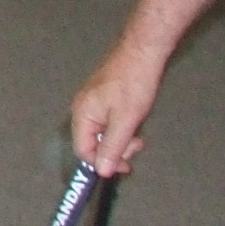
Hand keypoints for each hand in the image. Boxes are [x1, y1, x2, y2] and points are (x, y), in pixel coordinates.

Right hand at [69, 44, 163, 174]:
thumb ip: (112, 147)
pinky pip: (107, 123)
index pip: (83, 150)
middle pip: (92, 143)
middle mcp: (82, 109)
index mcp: (82, 114)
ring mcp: (92, 103)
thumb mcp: (125, 121)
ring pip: (102, 133)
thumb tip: (101, 171)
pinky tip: (133, 123)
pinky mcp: (102, 99)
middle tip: (136, 145)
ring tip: (138, 134)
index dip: (103, 163)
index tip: (126, 166)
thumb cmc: (132, 85)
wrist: (141, 54)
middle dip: (115, 150)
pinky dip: (121, 128)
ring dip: (120, 140)